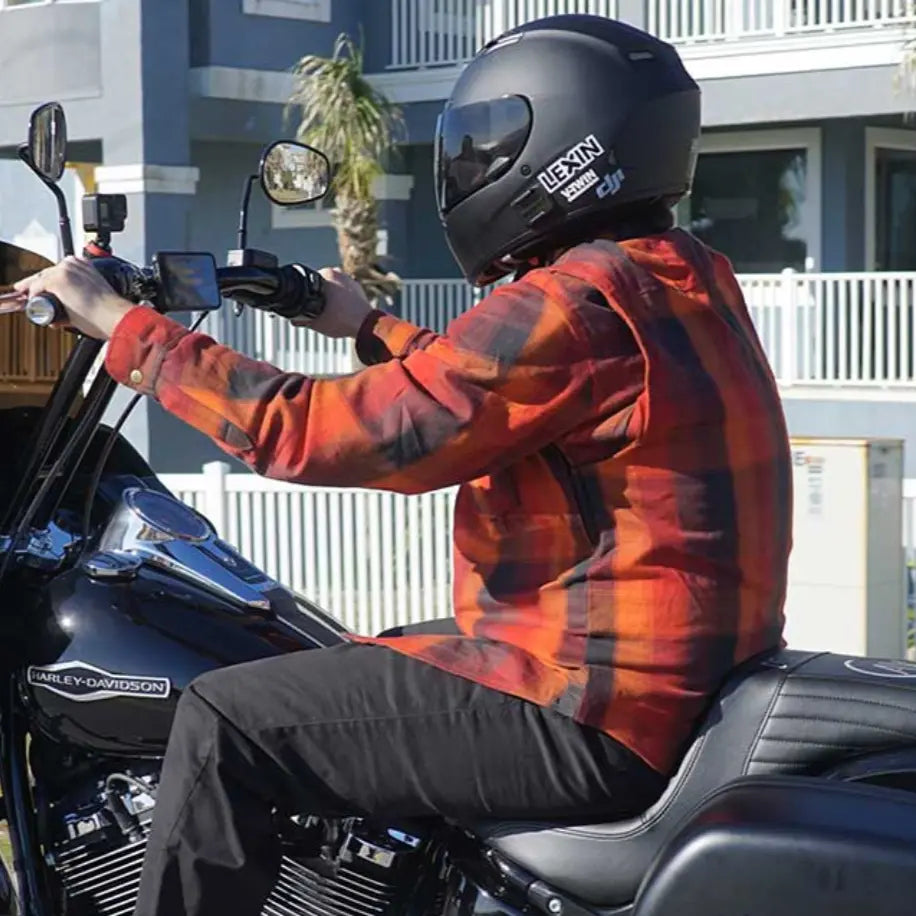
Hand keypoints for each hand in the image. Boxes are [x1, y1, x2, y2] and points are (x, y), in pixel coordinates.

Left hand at [13, 256, 134, 338]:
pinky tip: (37, 309)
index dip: (47, 283)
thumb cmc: (110, 313)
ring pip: (39, 280)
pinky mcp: (57, 281)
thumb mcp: (94, 298)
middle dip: (36, 286)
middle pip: (45, 274)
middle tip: (28, 297)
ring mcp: (64, 271)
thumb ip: (79, 297)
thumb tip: (64, 309)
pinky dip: (34, 300)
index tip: (40, 290)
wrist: (115, 316)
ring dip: (35, 294)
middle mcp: (74, 264)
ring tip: (33, 306)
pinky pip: (35, 289)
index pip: (58, 272)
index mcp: (85, 265)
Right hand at [297, 267, 371, 338]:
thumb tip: (294, 319)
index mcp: (327, 274)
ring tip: (330, 313)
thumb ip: (302, 319)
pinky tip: (340, 312)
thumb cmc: (342, 321)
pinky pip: (344, 293)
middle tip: (319, 311)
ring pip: (333, 289)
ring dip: (331, 298)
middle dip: (319, 296)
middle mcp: (339, 273)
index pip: (309, 282)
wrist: (366, 326)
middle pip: (322, 285)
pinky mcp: (359, 289)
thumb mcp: (316, 322)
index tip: (307, 305)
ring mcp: (350, 280)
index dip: (306, 295)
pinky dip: (341, 301)